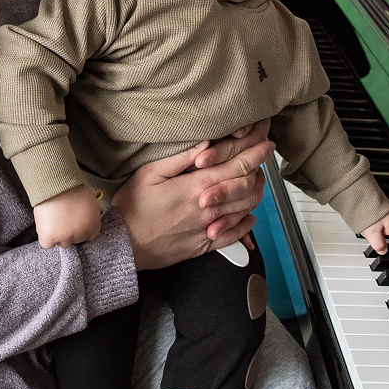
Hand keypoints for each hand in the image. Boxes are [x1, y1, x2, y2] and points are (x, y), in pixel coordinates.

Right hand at [33, 185, 101, 248]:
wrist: (57, 184)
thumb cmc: (73, 186)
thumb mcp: (90, 200)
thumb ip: (90, 213)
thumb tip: (86, 214)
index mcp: (94, 226)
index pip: (88, 236)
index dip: (80, 229)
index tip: (74, 224)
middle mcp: (81, 234)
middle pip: (75, 240)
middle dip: (69, 232)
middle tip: (62, 219)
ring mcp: (66, 237)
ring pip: (62, 243)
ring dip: (58, 234)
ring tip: (53, 219)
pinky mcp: (50, 238)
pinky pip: (47, 244)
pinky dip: (46, 237)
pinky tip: (46, 225)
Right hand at [112, 132, 274, 270]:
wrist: (122, 245)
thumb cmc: (131, 207)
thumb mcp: (150, 173)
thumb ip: (181, 158)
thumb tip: (206, 143)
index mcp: (196, 186)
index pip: (236, 167)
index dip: (255, 153)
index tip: (266, 144)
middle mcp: (207, 208)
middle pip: (246, 187)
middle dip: (259, 170)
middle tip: (264, 159)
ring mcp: (208, 229)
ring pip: (245, 210)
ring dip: (255, 194)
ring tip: (257, 182)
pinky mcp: (203, 245)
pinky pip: (234, 236)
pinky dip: (246, 225)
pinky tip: (248, 217)